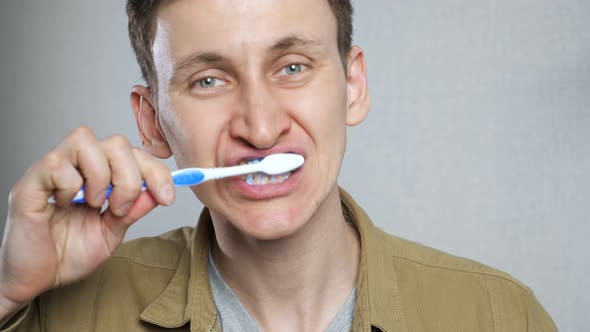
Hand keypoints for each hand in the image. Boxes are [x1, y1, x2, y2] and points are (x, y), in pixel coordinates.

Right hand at [0, 126, 174, 316]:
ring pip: (84, 140)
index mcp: (99, 175)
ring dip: (101, 177)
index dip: (156, 171)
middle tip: (120, 208)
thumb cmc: (68, 254)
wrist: (35, 281)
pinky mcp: (29, 183)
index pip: (133, 153)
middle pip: (115, 142)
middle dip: (130, 177)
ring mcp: (51, 170)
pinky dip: (71, 186)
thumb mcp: (111, 233)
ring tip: (94, 205)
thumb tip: (157, 190)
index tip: (167, 197)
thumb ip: (134, 210)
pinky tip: (65, 206)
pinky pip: (56, 164)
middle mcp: (76, 165)